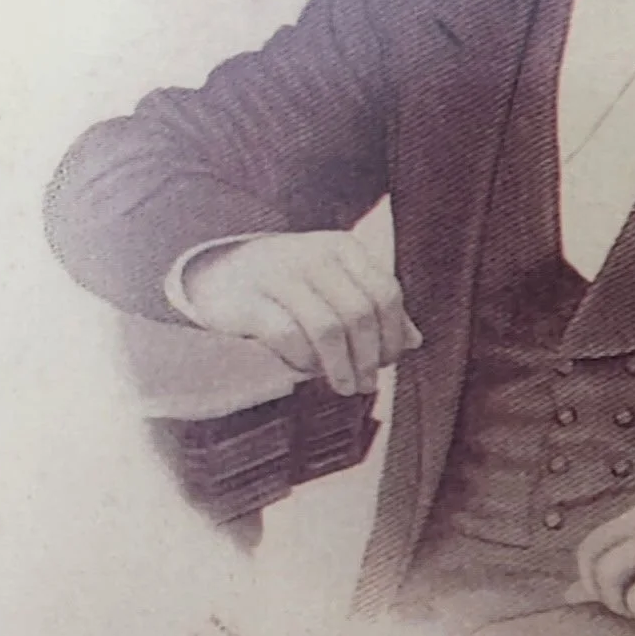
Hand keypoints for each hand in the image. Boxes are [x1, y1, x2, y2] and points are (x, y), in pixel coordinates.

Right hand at [181, 231, 421, 395]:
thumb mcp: (336, 285)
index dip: (393, 334)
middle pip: (360, 313)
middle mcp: (313, 255)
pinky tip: (307, 371)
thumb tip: (415, 342)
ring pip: (328, 328)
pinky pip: (288, 336)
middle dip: (369, 357)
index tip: (388, 362)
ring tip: (346, 387)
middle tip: (368, 385)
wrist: (219, 273)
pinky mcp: (248, 299)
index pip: (386, 292)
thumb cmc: (291, 286)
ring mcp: (278, 274)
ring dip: (342, 367)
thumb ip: (374, 307)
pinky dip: (304, 360)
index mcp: (343, 247)